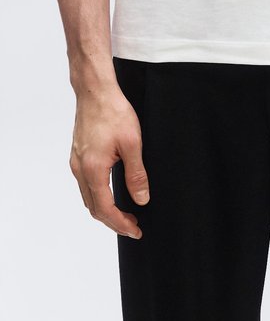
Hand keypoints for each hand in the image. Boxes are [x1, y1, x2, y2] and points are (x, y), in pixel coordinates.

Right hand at [70, 84, 148, 237]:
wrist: (95, 91)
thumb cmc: (113, 112)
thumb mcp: (132, 143)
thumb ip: (136, 174)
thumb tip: (142, 198)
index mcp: (93, 170)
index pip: (105, 209)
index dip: (120, 224)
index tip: (135, 230)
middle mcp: (80, 169)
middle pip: (94, 208)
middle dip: (113, 221)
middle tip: (133, 225)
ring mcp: (77, 162)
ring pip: (88, 197)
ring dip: (105, 209)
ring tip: (125, 212)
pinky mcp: (78, 154)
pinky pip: (85, 184)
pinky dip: (98, 195)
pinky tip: (111, 191)